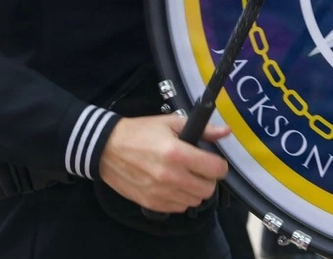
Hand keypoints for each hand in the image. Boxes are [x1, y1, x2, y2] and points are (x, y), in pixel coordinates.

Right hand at [99, 115, 229, 212]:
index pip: (215, 170)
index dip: (219, 165)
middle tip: (200, 170)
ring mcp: (160, 193)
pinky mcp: (151, 204)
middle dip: (208, 179)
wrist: (107, 148)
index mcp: (177, 154)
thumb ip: (202, 130)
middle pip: (208, 189)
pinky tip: (173, 186)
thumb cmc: (140, 132)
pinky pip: (178, 208)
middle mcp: (171, 176)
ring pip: (194, 201)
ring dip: (194, 190)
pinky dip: (181, 199)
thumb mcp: (170, 123)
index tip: (214, 162)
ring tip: (185, 177)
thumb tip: (225, 132)